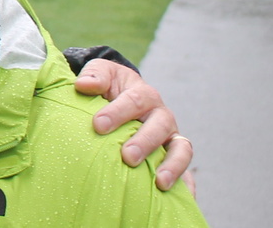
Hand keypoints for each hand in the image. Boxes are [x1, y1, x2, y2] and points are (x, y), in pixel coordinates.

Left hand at [74, 58, 194, 193]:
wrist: (122, 96)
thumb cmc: (109, 87)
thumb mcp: (102, 74)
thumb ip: (95, 75)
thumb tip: (83, 85)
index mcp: (143, 94)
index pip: (134, 101)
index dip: (117, 112)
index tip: (98, 125)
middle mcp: (161, 115)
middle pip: (160, 125)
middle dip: (144, 141)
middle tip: (127, 156)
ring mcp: (170, 137)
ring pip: (180, 149)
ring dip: (172, 165)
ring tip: (160, 182)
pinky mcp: (174, 157)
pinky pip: (187, 172)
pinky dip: (188, 185)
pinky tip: (184, 198)